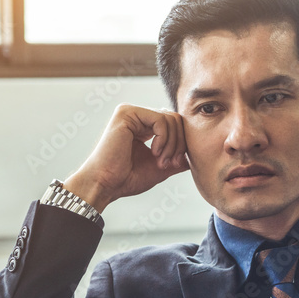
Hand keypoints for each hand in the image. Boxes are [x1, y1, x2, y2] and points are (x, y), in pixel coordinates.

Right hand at [64, 104, 187, 212]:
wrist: (105, 184)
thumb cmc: (126, 179)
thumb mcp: (159, 168)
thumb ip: (175, 159)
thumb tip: (193, 156)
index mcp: (142, 126)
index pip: (174, 125)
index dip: (181, 143)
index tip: (175, 164)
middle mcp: (136, 116)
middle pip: (175, 119)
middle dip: (178, 143)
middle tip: (169, 163)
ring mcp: (131, 112)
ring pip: (170, 118)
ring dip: (171, 144)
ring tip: (160, 161)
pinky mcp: (127, 113)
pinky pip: (160, 119)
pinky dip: (164, 138)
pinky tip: (154, 152)